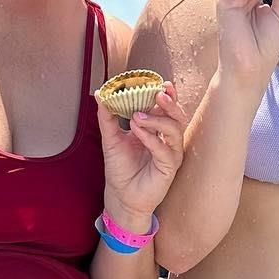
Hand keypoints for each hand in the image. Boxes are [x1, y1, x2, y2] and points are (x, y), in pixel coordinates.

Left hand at [96, 82, 186, 230]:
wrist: (120, 196)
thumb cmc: (120, 169)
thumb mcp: (110, 138)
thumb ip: (107, 117)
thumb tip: (101, 93)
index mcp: (156, 130)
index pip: (166, 108)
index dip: (166, 95)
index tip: (159, 82)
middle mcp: (166, 140)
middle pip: (177, 116)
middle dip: (170, 103)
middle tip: (158, 93)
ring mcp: (170, 153)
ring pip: (175, 130)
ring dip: (158, 119)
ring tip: (137, 116)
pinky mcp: (169, 168)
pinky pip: (165, 149)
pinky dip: (152, 138)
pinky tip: (138, 131)